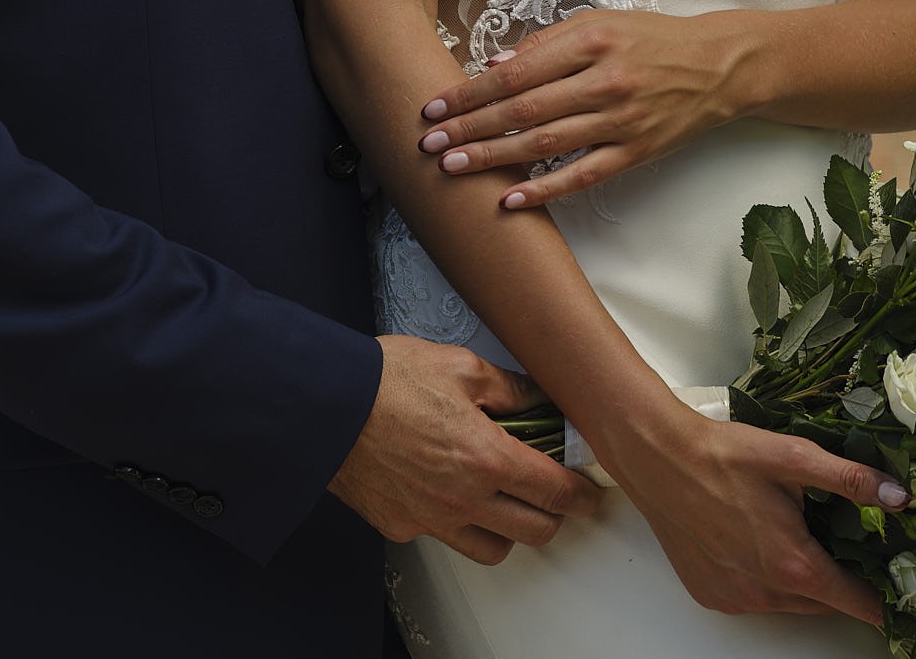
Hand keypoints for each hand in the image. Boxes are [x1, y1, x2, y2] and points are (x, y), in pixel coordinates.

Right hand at [327, 336, 602, 562]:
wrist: (326, 407)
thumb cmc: (388, 381)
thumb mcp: (460, 367)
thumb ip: (509, 387)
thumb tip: (537, 396)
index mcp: (488, 457)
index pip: (554, 490)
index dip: (581, 494)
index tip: (589, 492)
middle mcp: (465, 498)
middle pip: (534, 530)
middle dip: (555, 516)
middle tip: (556, 496)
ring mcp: (432, 518)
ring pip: (493, 548)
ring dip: (510, 531)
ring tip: (507, 504)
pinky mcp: (403, 525)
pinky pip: (444, 538)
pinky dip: (458, 525)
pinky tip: (453, 497)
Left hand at [417, 11, 758, 210]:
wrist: (718, 66)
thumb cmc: (651, 39)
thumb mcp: (600, 23)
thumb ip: (546, 43)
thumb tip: (493, 66)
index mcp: (591, 41)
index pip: (516, 71)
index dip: (471, 92)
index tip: (435, 105)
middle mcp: (604, 81)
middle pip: (523, 110)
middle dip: (469, 128)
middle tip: (428, 144)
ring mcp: (621, 120)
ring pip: (545, 144)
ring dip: (494, 158)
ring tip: (453, 168)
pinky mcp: (635, 152)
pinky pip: (582, 176)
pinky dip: (545, 190)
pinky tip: (510, 200)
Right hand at [595, 404, 904, 623]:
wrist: (658, 459)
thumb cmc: (724, 456)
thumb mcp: (795, 458)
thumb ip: (851, 480)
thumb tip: (899, 498)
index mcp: (793, 564)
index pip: (855, 601)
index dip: (883, 599)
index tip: (902, 593)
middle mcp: (765, 593)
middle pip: (824, 603)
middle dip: (844, 583)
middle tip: (854, 549)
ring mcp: (736, 598)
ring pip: (790, 602)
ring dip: (804, 580)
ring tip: (805, 539)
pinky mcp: (712, 596)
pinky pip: (755, 598)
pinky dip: (768, 580)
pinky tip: (761, 543)